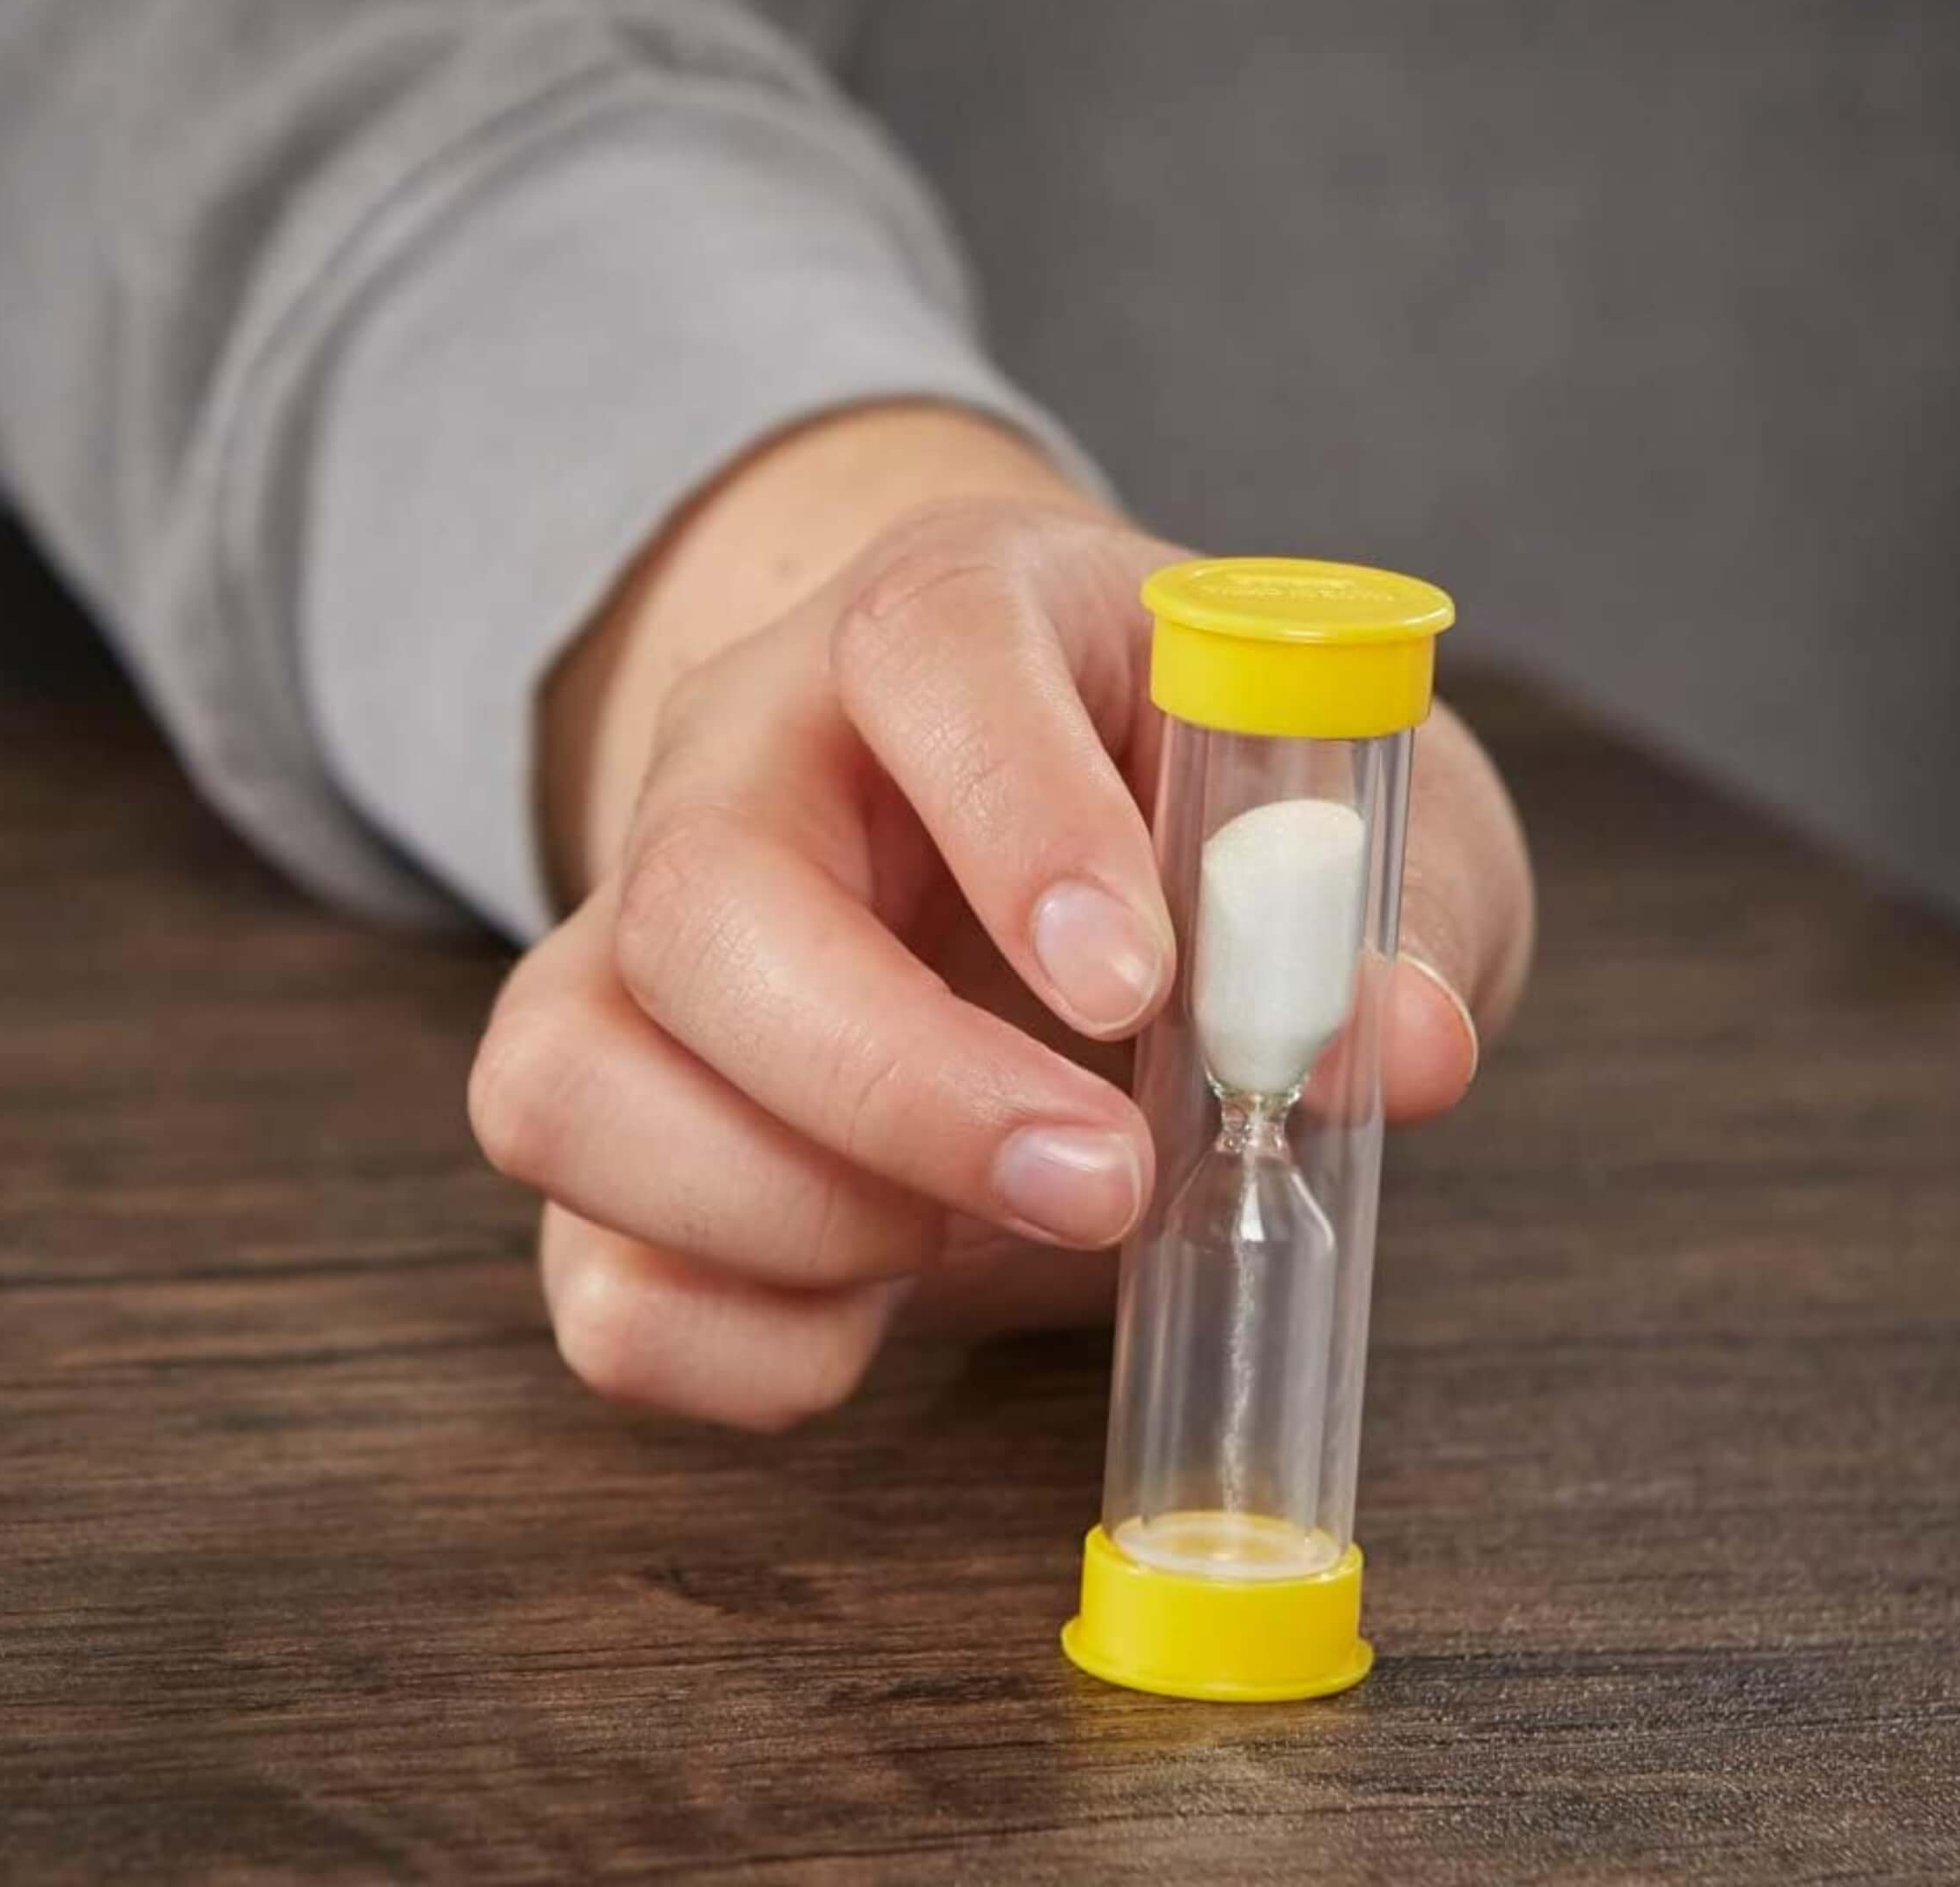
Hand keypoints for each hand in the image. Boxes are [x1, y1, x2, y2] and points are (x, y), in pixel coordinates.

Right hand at [470, 408, 1533, 1426]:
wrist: (1034, 831)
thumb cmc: (1199, 799)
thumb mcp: (1349, 811)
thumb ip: (1382, 907)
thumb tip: (1391, 1049)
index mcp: (951, 620)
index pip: (926, 651)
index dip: (1017, 814)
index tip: (1135, 983)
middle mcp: (750, 763)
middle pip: (699, 894)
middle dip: (894, 1083)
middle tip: (1101, 1183)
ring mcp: (646, 944)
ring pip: (567, 1076)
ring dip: (786, 1217)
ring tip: (977, 1238)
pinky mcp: (624, 1117)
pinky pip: (587, 1265)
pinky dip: (733, 1339)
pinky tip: (877, 1312)